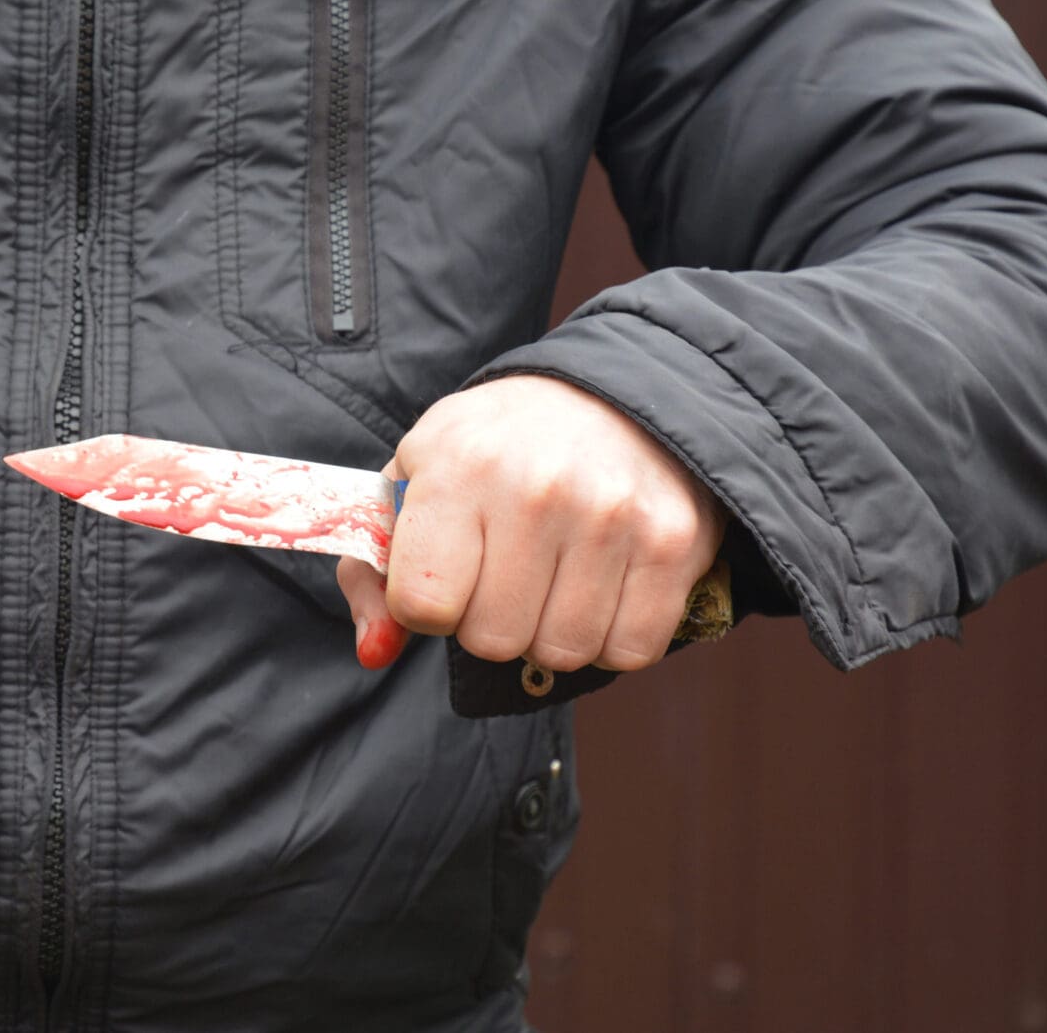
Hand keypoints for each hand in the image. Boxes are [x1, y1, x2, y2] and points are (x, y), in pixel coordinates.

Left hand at [338, 375, 725, 673]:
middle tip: (504, 572)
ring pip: (562, 652)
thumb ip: (373, 572)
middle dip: (489, 620)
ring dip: (550, 631)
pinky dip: (609, 635)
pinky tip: (600, 586)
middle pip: (493, 639)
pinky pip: (628, 651)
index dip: (427, 605)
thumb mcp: (416, 479)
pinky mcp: (673, 544)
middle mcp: (537, 489)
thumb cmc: (497, 448)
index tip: (445, 573)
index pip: (422, 603)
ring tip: (553, 574)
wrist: (616, 394)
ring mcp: (612, 517)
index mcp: (459, 466)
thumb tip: (374, 653)